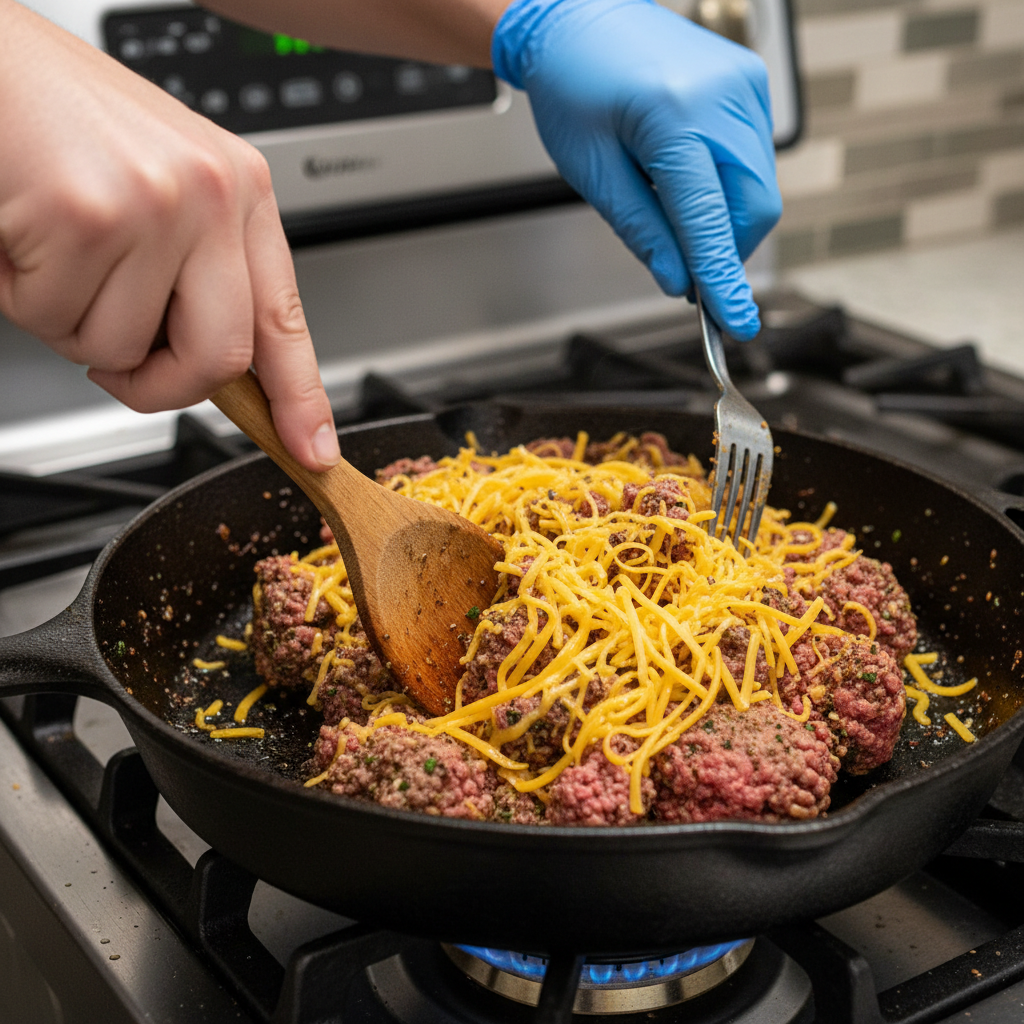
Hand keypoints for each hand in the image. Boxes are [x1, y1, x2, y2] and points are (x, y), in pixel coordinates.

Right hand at [0, 0, 339, 469]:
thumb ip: (195, 273)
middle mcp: (211, 195)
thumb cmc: (59, 121)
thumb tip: (214, 369)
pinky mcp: (84, 216)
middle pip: (218, 359)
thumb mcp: (161, 189)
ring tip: (49, 250)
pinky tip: (18, 233)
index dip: (300, 397)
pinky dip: (19, 294)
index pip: (284, 318)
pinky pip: (52, 320)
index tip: (312, 448)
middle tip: (118, 367)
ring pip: (118, 349)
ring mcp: (153, 205)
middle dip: (158, 386)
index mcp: (240, 191)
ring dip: (67, 321)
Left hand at [492, 0, 781, 338]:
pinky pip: (754, 157)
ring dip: (723, 218)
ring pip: (759, 188)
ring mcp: (743, 85)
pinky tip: (684, 173)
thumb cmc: (573, 85)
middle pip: (754, 209)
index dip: (723, 280)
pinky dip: (725, 186)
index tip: (737, 323)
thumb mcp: (592, 171)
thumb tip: (679, 280)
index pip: (711, 220)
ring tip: (666, 200)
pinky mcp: (750, 84)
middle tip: (683, 265)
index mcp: (673, 116)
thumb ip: (641, 229)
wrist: (578, 17)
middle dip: (724, 250)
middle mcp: (722, 96)